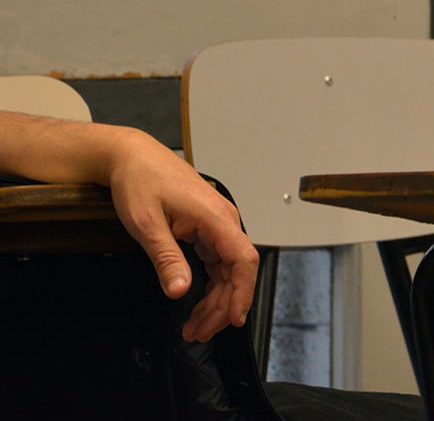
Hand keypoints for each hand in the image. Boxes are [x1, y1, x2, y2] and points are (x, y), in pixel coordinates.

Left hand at [104, 128, 258, 341]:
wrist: (132, 157)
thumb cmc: (140, 182)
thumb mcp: (147, 224)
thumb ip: (167, 259)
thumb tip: (180, 291)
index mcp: (215, 218)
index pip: (244, 260)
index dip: (242, 292)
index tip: (233, 320)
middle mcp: (223, 221)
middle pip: (237, 271)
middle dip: (222, 306)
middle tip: (198, 333)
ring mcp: (216, 224)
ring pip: (227, 270)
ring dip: (215, 299)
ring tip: (195, 326)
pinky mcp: (207, 227)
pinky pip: (216, 262)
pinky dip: (209, 285)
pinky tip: (197, 302)